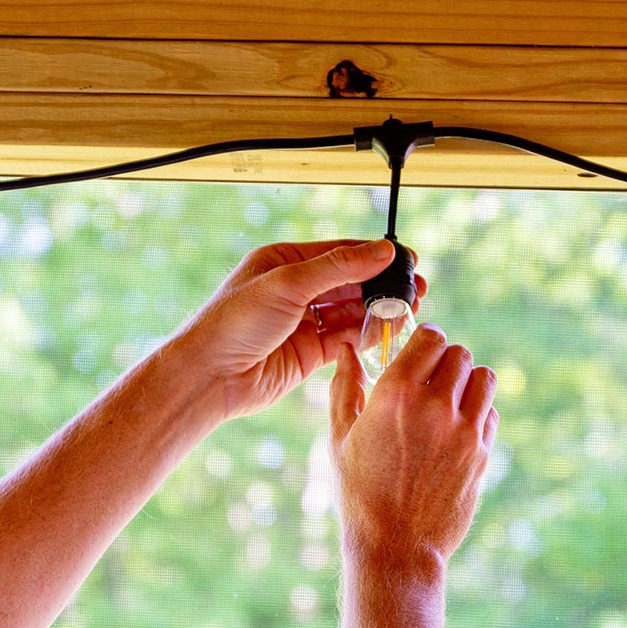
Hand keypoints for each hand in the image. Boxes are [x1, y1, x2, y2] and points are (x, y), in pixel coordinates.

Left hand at [175, 239, 425, 419]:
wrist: (210, 376)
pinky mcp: (307, 354)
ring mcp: (301, 323)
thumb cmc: (233, 322)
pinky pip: (344, 340)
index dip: (375, 255)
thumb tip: (382, 250)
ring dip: (377, 311)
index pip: (339, 252)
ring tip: (408, 311)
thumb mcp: (288, 283)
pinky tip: (385, 331)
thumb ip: (339, 267)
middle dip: (382, 286)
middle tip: (416, 289)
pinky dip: (365, 336)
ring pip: (349, 312)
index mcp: (283, 262)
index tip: (408, 260)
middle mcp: (293, 290)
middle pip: (349, 283)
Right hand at [330, 325, 498, 579]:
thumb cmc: (358, 493)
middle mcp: (434, 406)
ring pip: (484, 378)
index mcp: (395, 394)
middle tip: (431, 382)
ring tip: (449, 402)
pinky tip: (456, 431)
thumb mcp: (339, 438)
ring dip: (467, 383)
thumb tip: (347, 350)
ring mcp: (464, 430)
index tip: (417, 356)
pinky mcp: (483, 453)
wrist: (395, 547)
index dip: (424, 342)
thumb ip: (345, 388)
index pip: (431, 337)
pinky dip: (478, 413)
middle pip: (459, 354)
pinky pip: (491, 413)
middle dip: (445, 362)